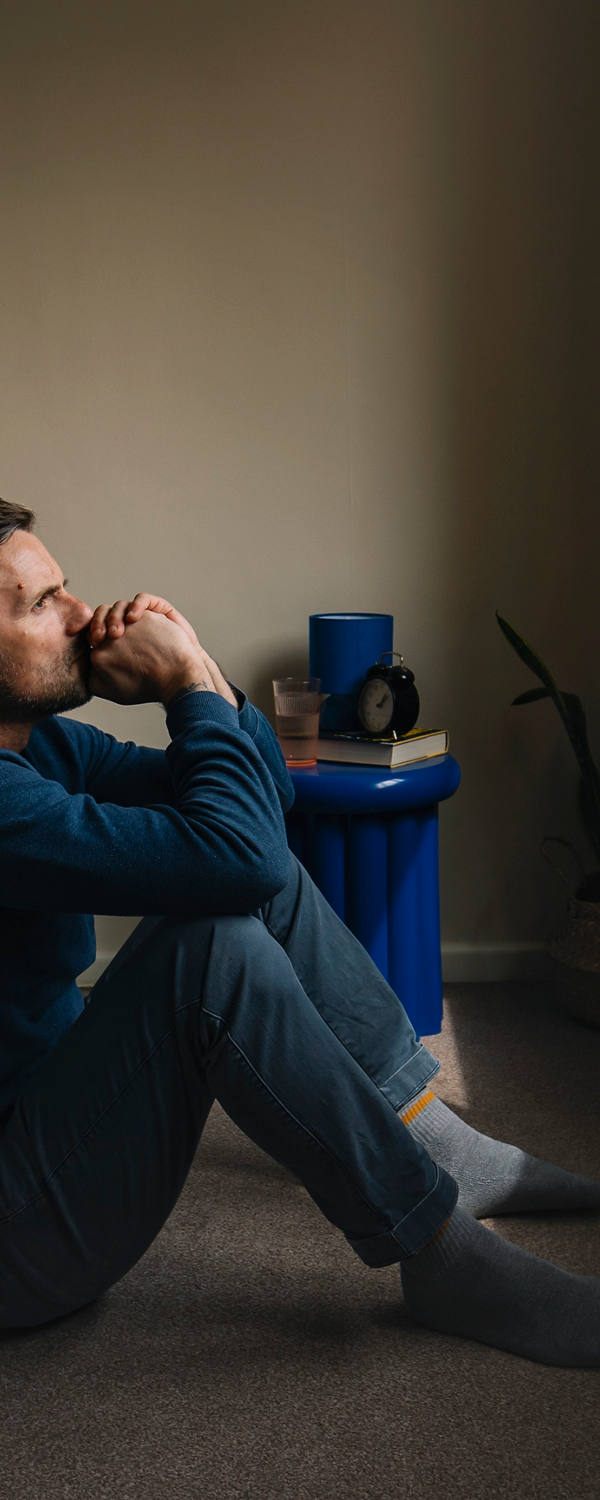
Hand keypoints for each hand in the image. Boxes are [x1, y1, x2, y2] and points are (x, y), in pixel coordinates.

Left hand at [87, 606, 236, 706]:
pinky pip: (143, 600)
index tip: (93, 644)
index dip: (92, 633)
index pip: (94, 628)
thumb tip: (81, 667)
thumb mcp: (116, 686)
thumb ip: (96, 676)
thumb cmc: (150, 684)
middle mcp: (125, 625)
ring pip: (120, 606)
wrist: (180, 677)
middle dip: (100, 623)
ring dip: (116, 616)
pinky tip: (133, 619)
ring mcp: (140, 617)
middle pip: (103, 613)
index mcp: (113, 639)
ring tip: (117, 632)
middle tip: (100, 638)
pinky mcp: (157, 609)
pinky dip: (137, 606)